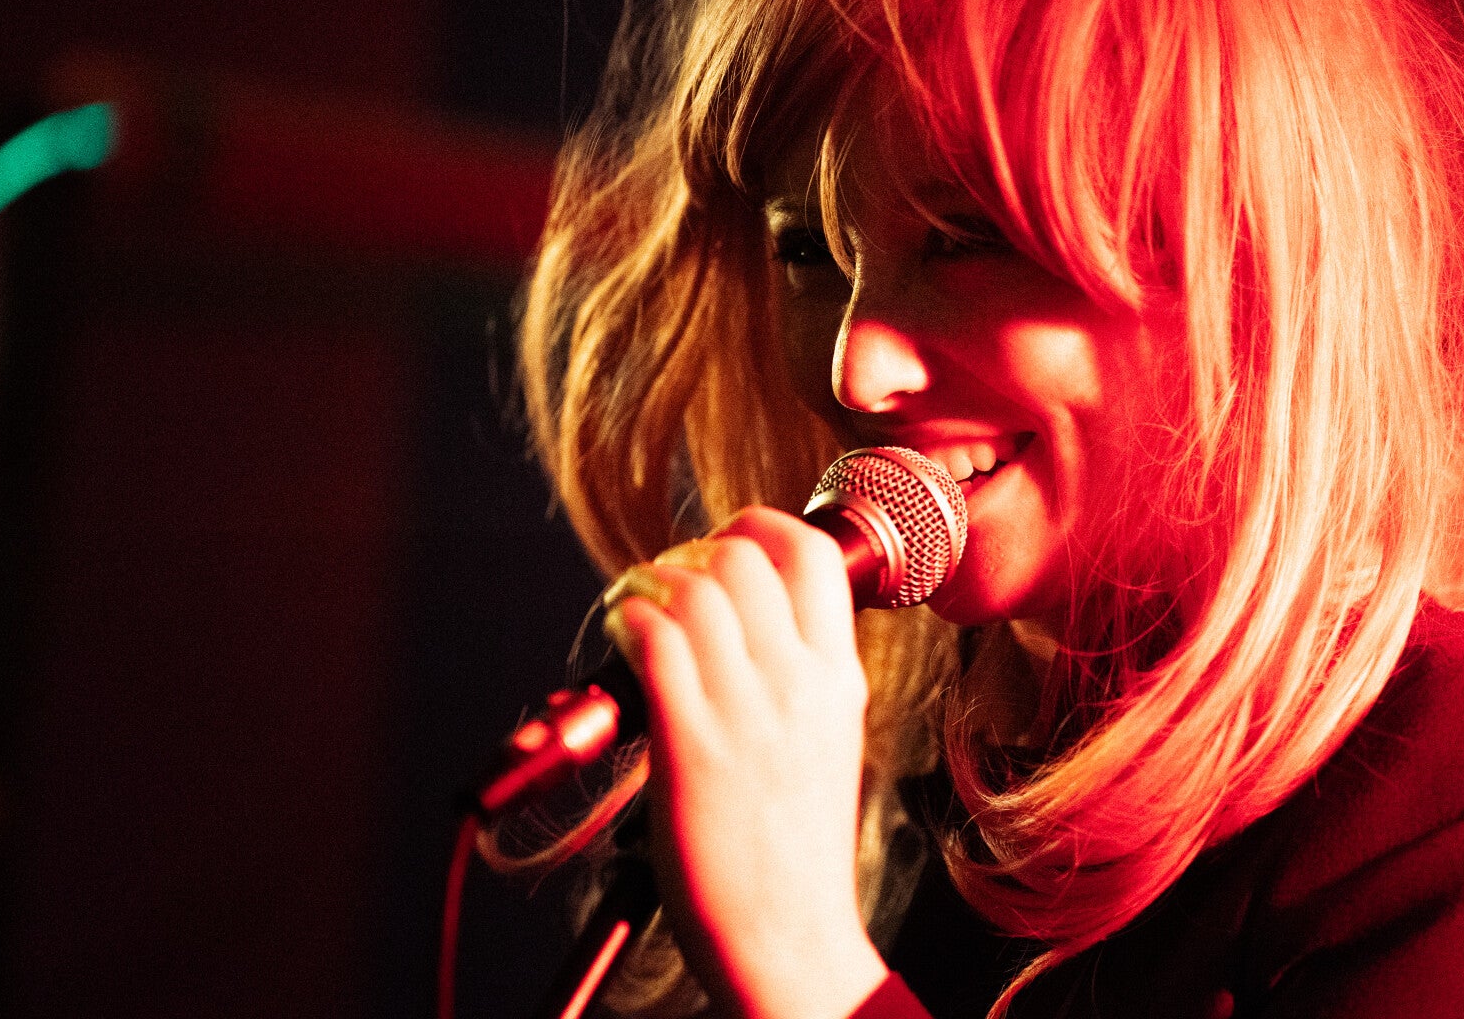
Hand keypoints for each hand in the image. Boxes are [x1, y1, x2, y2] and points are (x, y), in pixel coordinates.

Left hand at [604, 506, 890, 1018]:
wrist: (787, 936)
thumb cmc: (796, 852)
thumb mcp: (829, 743)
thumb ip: (801, 679)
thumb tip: (751, 626)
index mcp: (840, 679)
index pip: (815, 556)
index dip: (761, 526)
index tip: (729, 539)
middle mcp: (799, 683)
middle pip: (745, 556)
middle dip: (695, 553)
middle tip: (669, 581)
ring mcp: (747, 711)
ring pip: (694, 588)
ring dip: (652, 584)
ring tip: (637, 610)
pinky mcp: (691, 744)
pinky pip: (655, 640)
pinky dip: (629, 620)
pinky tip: (623, 637)